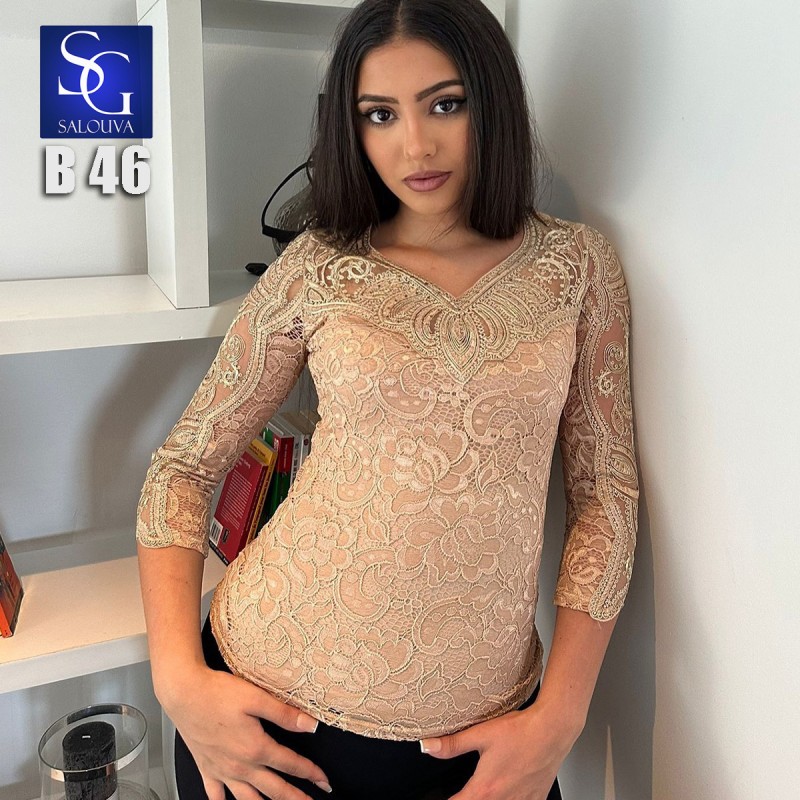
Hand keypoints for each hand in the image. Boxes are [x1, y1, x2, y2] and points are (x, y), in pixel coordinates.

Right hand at [160, 663, 332, 799]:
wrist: (183, 693)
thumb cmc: (217, 692)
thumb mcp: (257, 698)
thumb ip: (285, 714)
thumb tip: (311, 726)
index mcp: (256, 748)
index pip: (291, 765)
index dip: (311, 773)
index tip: (324, 781)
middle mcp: (240, 765)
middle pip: (274, 789)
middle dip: (296, 798)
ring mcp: (222, 770)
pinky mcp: (206, 768)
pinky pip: (216, 795)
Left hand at [419, 701, 579, 799]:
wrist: (553, 729)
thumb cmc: (520, 731)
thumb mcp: (480, 734)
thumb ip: (452, 745)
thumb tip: (428, 747)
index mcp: (485, 788)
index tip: (437, 798)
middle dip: (467, 799)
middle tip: (462, 791)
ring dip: (489, 799)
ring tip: (485, 789)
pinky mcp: (535, 799)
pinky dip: (510, 799)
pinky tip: (507, 790)